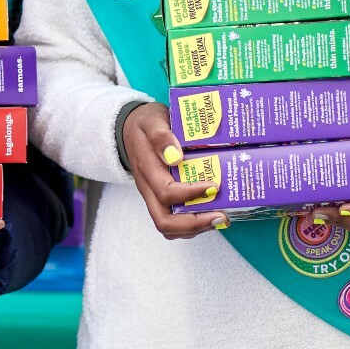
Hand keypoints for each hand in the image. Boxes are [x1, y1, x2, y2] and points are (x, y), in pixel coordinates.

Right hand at [120, 101, 225, 239]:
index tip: (213, 186)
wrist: (128, 129)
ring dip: (196, 228)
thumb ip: (161, 136)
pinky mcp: (161, 199)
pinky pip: (174, 221)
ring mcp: (154, 197)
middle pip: (164, 222)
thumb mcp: (151, 121)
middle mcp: (149, 189)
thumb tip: (175, 157)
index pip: (166, 192)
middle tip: (221, 216)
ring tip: (220, 218)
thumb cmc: (144, 125)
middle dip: (195, 224)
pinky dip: (193, 224)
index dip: (191, 194)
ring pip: (169, 227)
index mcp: (147, 169)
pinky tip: (211, 214)